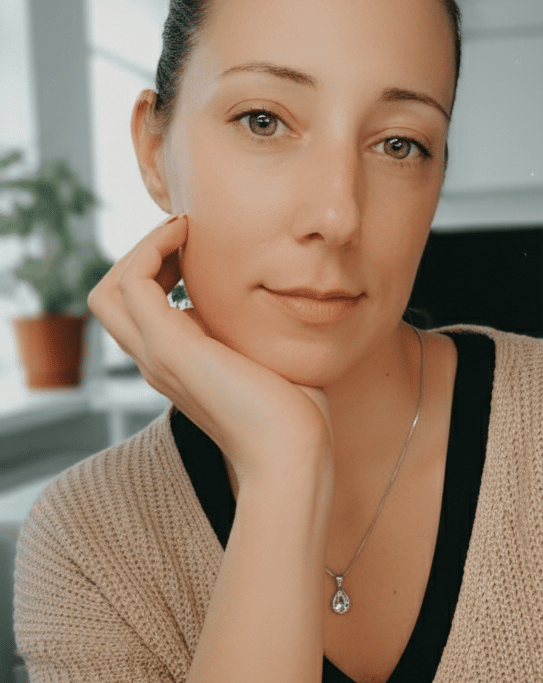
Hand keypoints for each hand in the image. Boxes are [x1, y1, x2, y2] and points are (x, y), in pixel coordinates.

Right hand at [87, 216, 333, 487]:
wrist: (292, 452)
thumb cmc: (295, 411)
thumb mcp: (266, 357)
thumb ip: (251, 330)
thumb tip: (271, 294)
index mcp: (177, 364)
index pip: (137, 311)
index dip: (158, 270)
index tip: (198, 246)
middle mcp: (157, 361)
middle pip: (109, 299)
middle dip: (141, 257)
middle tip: (186, 235)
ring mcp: (158, 355)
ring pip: (108, 291)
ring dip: (141, 250)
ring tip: (183, 231)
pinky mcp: (170, 348)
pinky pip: (134, 283)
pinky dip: (153, 249)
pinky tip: (188, 236)